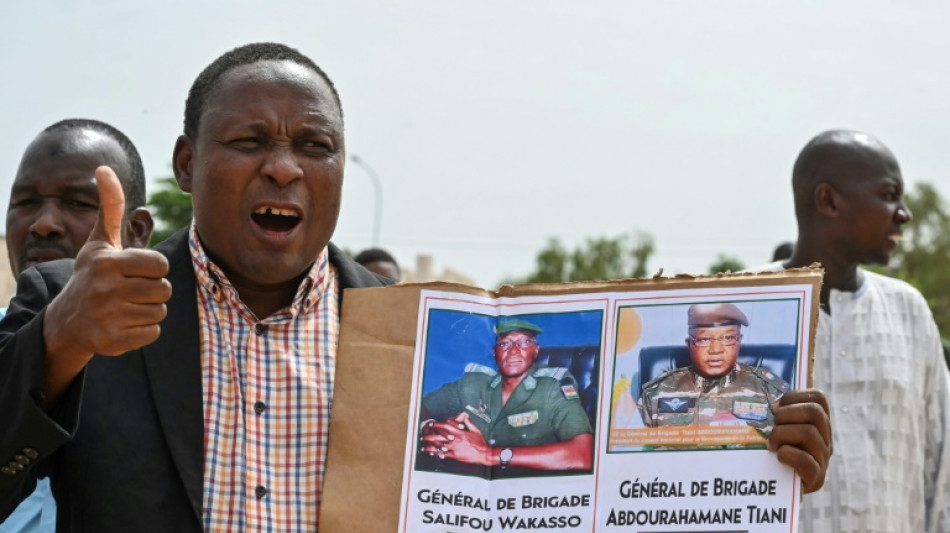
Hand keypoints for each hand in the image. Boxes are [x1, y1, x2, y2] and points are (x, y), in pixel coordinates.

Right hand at [42, 166, 171, 403]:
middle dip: (152, 290)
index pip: (160, 265)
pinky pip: (152, 333)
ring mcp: (108, 317)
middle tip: (130, 291)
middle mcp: (106, 289)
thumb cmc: (93, 274)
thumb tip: (104, 168)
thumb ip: (110, 207)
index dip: (154, 269)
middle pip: (163, 290)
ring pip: (159, 312)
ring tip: (125, 306)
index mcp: (107, 263)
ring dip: (148, 310)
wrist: (68, 319)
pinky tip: (123, 324)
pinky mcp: (112, 341)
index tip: (136, 271)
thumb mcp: (100, 241)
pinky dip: (143, 331)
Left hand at [420, 413, 491, 464]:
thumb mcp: (475, 430)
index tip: (432, 425)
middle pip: (439, 437)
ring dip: (430, 447)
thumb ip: (469, 423)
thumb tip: (465, 416)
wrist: (484, 454)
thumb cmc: (480, 442)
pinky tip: (432, 454)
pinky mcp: (455, 456)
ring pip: (439, 447)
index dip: (437, 425)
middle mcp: (455, 440)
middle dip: (429, 437)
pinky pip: (444, 455)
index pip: (445, 427)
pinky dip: (437, 454)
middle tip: (423, 437)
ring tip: (423, 447)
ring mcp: (454, 448)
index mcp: (459, 433)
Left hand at [768, 389, 832, 492]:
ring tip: (770, 443)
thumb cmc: (771, 451)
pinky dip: (787, 454)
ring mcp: (823, 458)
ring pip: (809, 433)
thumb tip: (767, 391)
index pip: (818, 398)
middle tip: (772, 425)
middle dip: (786, 414)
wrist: (776, 487)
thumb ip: (777, 410)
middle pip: (815, 412)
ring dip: (781, 434)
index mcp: (819, 423)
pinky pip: (806, 461)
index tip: (775, 407)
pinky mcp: (817, 477)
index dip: (794, 397)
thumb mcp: (776, 427)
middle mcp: (825, 438)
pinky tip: (778, 456)